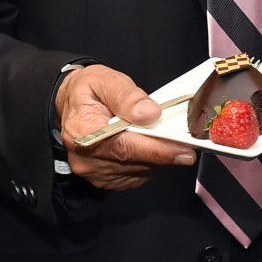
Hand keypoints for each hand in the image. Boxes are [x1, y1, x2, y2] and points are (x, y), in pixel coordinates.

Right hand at [54, 66, 194, 191]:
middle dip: (163, 153)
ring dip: (157, 158)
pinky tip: (152, 147)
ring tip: (168, 139)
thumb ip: (127, 96)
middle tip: (188, 146)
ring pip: (138, 171)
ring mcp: (94, 173)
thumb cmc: (89, 90)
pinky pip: (135, 176)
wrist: (73, 104)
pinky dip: (149, 163)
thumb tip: (150, 113)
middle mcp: (84, 158)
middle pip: (133, 161)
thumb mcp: (105, 80)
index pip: (122, 146)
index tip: (181, 150)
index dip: (154, 150)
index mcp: (82, 131)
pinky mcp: (104, 180)